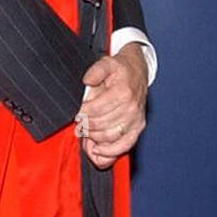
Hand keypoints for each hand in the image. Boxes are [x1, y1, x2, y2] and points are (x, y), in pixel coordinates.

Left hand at [78, 43, 148, 168]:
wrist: (138, 72)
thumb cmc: (120, 70)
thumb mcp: (106, 63)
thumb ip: (95, 71)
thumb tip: (87, 80)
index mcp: (123, 92)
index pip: (95, 110)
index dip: (82, 113)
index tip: (78, 111)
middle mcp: (131, 108)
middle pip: (100, 125)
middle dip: (86, 125)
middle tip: (81, 122)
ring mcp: (136, 120)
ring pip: (109, 138)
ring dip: (94, 138)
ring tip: (86, 132)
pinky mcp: (138, 128)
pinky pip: (124, 146)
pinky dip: (109, 153)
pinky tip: (97, 150)